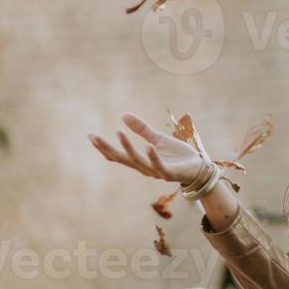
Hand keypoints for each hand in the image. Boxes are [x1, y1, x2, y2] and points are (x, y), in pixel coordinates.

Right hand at [88, 113, 205, 185]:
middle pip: (121, 159)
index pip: (117, 156)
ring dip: (127, 147)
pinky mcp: (170, 173)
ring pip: (137, 161)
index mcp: (140, 161)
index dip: (103, 147)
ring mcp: (156, 171)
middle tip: (94, 136)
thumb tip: (124, 115)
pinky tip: (148, 145)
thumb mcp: (157, 139)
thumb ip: (142, 129)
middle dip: (107, 148)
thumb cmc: (177, 156)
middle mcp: (144, 168)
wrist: (198, 167)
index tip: (90, 135)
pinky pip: (159, 165)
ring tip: (119, 132)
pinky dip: (152, 156)